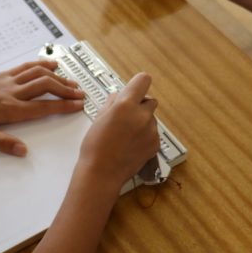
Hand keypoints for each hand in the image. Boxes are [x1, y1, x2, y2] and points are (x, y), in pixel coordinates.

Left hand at [0, 61, 84, 155]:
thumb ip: (1, 142)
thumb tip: (22, 151)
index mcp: (9, 108)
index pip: (42, 108)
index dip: (63, 106)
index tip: (79, 106)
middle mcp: (13, 92)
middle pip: (46, 87)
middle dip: (66, 90)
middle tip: (82, 94)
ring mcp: (9, 81)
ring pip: (39, 75)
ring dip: (58, 78)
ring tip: (73, 82)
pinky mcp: (5, 74)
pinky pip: (28, 67)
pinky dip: (43, 65)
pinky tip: (53, 65)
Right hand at [78, 73, 159, 187]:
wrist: (102, 173)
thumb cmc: (96, 146)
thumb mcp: (99, 118)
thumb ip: (112, 103)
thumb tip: (119, 96)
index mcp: (126, 105)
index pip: (143, 80)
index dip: (138, 84)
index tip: (134, 90)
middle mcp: (142, 115)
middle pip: (150, 100)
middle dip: (140, 105)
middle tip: (126, 117)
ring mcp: (151, 130)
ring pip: (151, 118)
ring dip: (142, 122)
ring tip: (126, 135)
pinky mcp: (156, 144)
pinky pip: (153, 133)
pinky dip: (145, 136)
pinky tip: (131, 145)